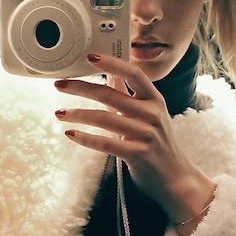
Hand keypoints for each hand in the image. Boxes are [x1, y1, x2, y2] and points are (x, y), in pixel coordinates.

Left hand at [54, 54, 215, 235]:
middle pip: (111, 94)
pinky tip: (71, 134)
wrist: (176, 179)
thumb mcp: (148, 115)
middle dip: (81, 88)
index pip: (133, 73)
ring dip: (78, 114)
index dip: (111, 63)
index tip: (89, 56)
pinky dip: (85, 138)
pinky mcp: (138, 154)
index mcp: (154, 100)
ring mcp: (146, 134)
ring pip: (104, 118)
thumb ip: (129, 96)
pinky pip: (106, 143)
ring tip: (59, 113)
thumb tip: (111, 72)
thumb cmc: (157, 145)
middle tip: (60, 84)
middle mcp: (152, 114)